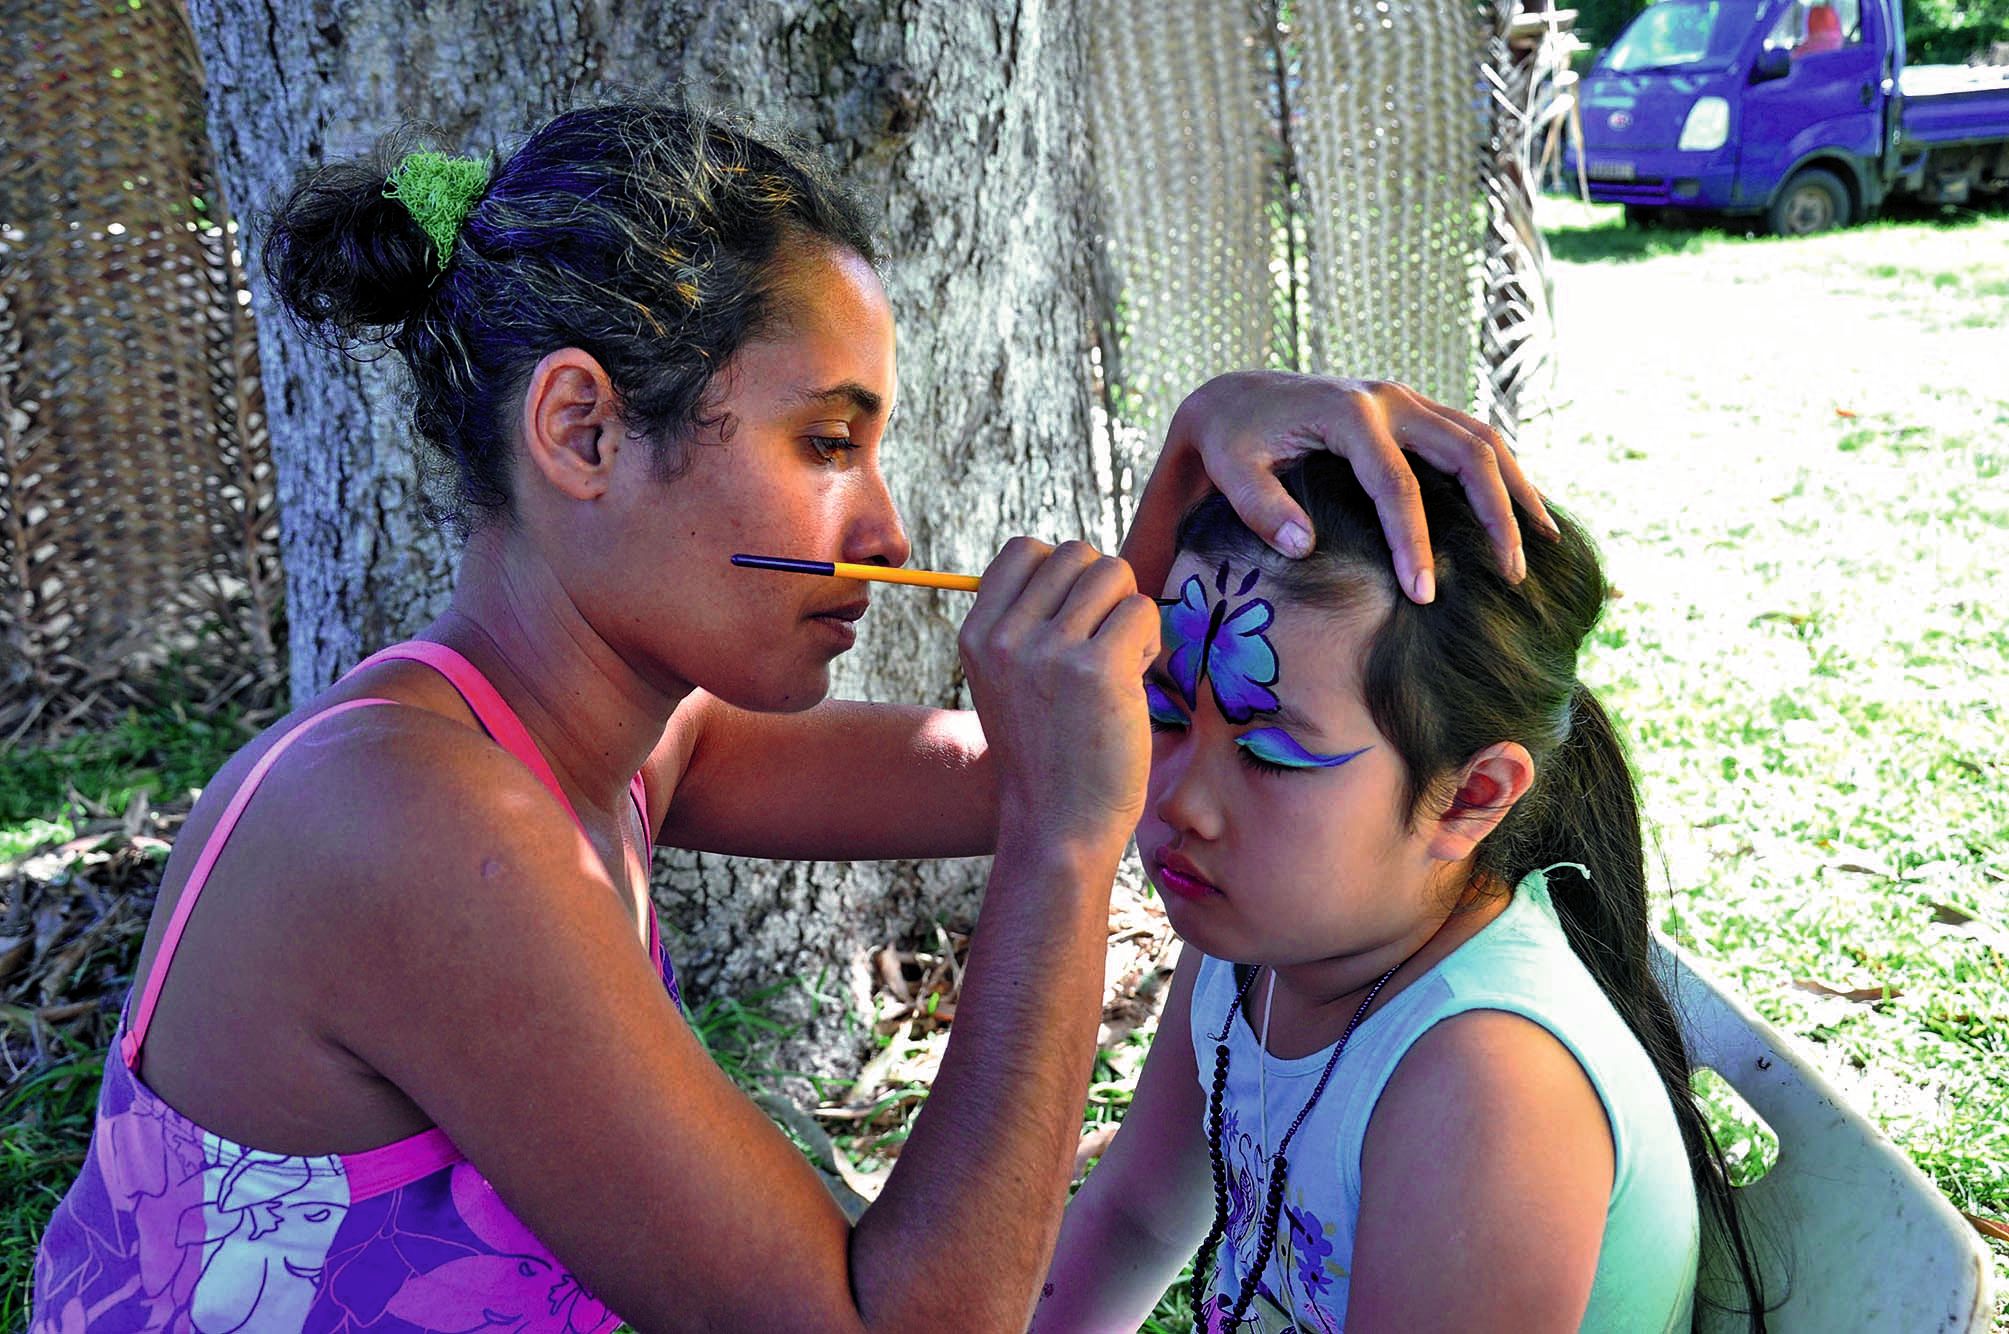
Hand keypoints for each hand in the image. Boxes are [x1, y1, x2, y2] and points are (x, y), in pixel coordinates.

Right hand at [958, 539, 1159, 857]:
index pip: (1025, 550)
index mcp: (979, 635)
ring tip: (1119, 663)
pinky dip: (1150, 641)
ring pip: (1114, 573)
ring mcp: (1050, 651)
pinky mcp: (1098, 669)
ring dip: (1128, 612)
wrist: (1058, 825)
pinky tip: (1134, 680)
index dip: (1063, 574)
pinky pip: (1142, 611)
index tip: (1073, 621)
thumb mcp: (1009, 681)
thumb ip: (1027, 622)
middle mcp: (1007, 637)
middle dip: (1103, 591)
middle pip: (1076, 554)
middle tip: (1103, 646)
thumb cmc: (1048, 753)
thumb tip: (1081, 565)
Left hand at [1138, 372, 1557, 603]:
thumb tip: (1303, 547)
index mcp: (1347, 415)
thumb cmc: (1230, 441)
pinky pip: (1471, 436)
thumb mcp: (1230, 471)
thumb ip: (1261, 508)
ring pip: (1482, 438)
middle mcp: (1388, 399)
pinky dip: (1502, 472)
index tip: (1426, 595)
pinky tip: (1523, 512)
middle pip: (1466, 452)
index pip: (1396, 485)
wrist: (1233, 396)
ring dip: (1516, 488)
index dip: (1414, 543)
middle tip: (1511, 575)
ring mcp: (1406, 400)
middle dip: (1495, 515)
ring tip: (1544, 543)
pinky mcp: (1412, 410)